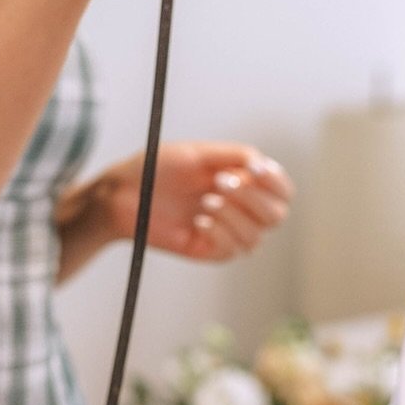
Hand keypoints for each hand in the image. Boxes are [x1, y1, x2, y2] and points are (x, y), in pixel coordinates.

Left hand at [55, 141, 292, 265]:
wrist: (122, 192)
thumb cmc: (158, 168)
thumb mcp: (198, 153)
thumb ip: (234, 155)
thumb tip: (262, 164)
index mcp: (243, 181)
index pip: (281, 189)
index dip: (275, 181)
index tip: (255, 169)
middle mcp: (240, 208)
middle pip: (277, 215)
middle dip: (253, 197)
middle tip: (221, 182)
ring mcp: (226, 231)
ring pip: (257, 235)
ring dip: (235, 215)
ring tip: (205, 202)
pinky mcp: (209, 251)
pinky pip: (232, 250)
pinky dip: (221, 232)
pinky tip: (199, 221)